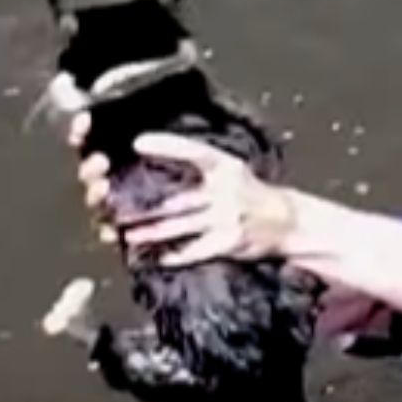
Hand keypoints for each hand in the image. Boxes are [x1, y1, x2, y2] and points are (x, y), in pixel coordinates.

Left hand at [119, 133, 294, 267]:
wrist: (286, 221)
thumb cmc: (251, 193)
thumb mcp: (231, 170)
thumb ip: (200, 167)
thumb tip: (155, 160)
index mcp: (227, 167)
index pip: (195, 152)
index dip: (168, 146)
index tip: (139, 143)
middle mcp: (227, 190)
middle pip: (178, 199)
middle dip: (145, 205)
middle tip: (115, 205)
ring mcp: (227, 218)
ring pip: (180, 226)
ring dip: (151, 232)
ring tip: (128, 234)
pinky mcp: (228, 242)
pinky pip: (194, 250)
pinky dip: (173, 255)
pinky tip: (156, 257)